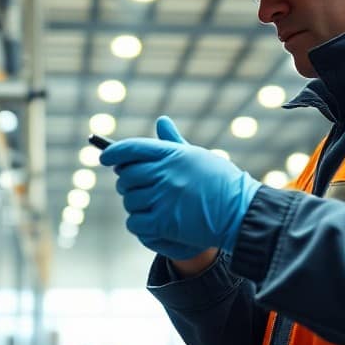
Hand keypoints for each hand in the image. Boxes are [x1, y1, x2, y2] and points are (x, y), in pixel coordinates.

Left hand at [100, 116, 260, 256]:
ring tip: (150, 206)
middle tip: (133, 187)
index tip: (104, 157)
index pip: (132, 148)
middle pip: (126, 176)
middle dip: (126, 182)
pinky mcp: (164, 222)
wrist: (240, 212)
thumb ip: (173, 142)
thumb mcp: (197, 156)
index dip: (113, 152)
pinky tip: (151, 221)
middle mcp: (165, 174)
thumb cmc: (220, 182)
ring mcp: (163, 198)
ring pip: (129, 201)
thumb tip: (161, 121)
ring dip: (135, 205)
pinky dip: (139, 223)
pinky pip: (135, 222)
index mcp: (172, 154)